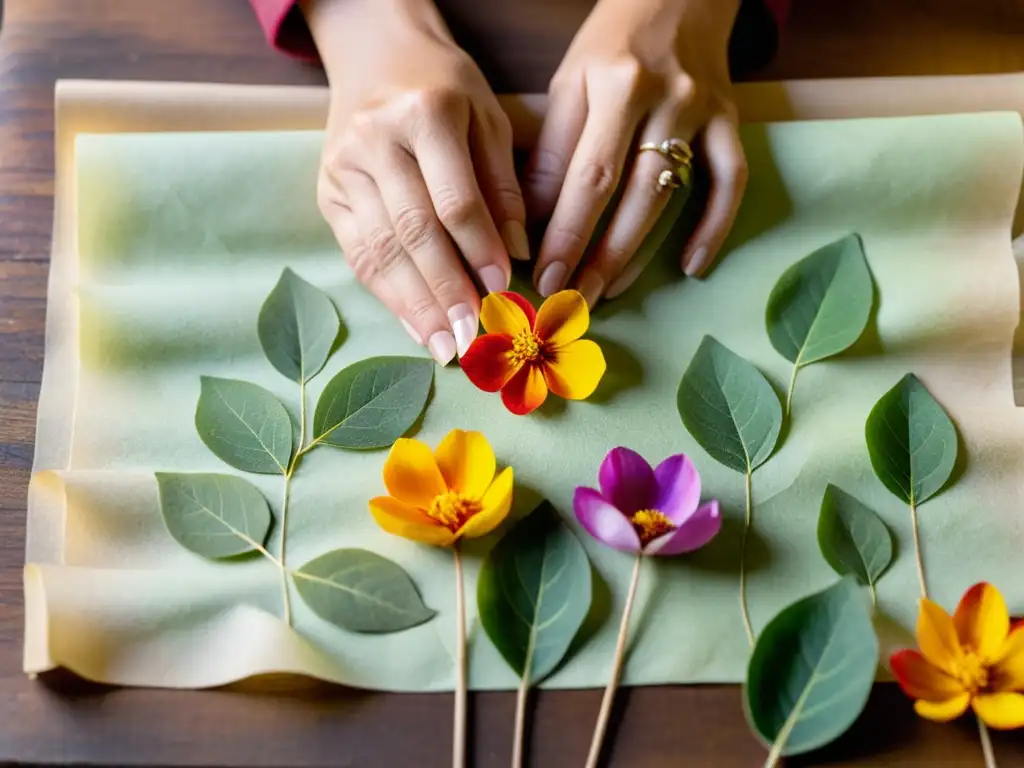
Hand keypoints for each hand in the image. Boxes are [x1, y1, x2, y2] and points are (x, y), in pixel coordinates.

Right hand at [303, 0, 528, 363]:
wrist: (376, 56)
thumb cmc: (445, 88)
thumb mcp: (489, 119)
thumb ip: (503, 185)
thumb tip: (515, 253)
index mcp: (425, 113)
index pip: (455, 199)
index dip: (479, 252)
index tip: (503, 292)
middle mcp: (374, 140)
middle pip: (413, 232)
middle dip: (446, 292)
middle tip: (473, 339)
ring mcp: (342, 169)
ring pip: (380, 251)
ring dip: (415, 306)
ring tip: (446, 347)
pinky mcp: (326, 193)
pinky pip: (358, 254)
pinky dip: (389, 296)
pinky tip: (416, 326)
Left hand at [523, 0, 746, 303]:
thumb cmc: (613, 43)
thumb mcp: (571, 82)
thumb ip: (554, 148)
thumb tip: (533, 221)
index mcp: (615, 85)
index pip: (586, 176)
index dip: (565, 233)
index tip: (544, 277)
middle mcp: (664, 99)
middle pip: (629, 194)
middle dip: (597, 255)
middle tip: (572, 299)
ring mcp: (703, 112)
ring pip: (672, 195)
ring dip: (638, 251)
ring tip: (609, 290)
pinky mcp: (732, 120)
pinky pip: (732, 181)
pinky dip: (715, 226)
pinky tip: (693, 267)